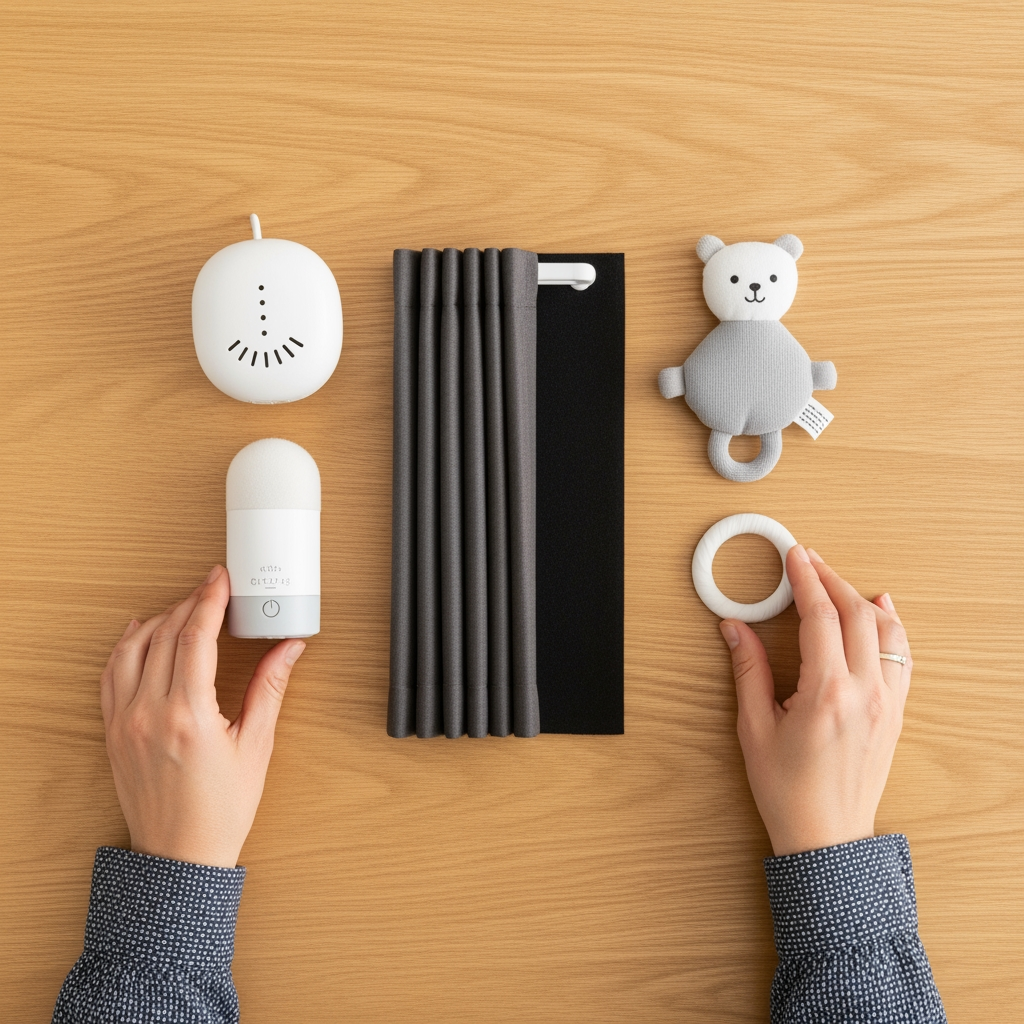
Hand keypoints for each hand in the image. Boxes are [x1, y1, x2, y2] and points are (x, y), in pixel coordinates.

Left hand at [100, 566, 304, 867]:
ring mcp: (125, 722)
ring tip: (184, 608)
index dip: (209, 600)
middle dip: (189, 603)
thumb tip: (289, 648)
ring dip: (158, 620)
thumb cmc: (221, 810)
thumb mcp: (256, 746)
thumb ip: (269, 688)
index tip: (221, 580)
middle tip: (212, 589)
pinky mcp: (113, 732)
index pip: (195, 638)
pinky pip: (110, 674)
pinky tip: (142, 633)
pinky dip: (126, 646)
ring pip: (132, 649)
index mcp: (189, 716)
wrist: (180, 856)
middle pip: (164, 635)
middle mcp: (149, 714)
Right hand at [719, 545, 911, 855]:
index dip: (805, 579)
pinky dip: (892, 627)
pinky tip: (882, 610)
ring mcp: (888, 703)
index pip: (820, 616)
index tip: (794, 556)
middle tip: (808, 561)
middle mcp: (866, 693)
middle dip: (831, 579)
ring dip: (861, 598)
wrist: (826, 836)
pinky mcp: (896, 714)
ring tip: (838, 580)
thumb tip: (734, 628)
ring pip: (886, 631)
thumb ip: (748, 670)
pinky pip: (903, 657)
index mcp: (827, 693)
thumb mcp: (754, 727)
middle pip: (855, 614)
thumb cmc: (786, 789)